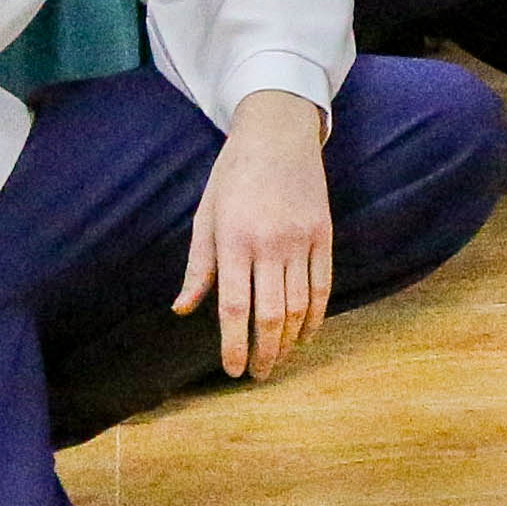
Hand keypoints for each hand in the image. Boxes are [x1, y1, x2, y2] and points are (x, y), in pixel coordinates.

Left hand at [175, 87, 336, 381]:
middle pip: (270, 314)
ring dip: (288, 340)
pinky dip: (315, 317)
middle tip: (258, 374)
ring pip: (298, 306)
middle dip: (264, 352)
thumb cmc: (234, 174)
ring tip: (278, 359)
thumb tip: (183, 310)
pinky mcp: (323, 233)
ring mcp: (300, 238)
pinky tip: (305, 335)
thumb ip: (198, 266)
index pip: (235, 307)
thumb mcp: (206, 215)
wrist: (278, 131)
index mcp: (234, 238)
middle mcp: (269, 242)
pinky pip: (322, 286)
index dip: (234, 345)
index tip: (232, 370)